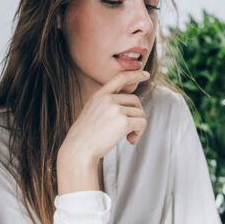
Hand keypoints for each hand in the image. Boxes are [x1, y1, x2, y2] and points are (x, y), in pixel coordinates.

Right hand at [57, 71, 149, 193]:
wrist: (79, 150)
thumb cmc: (86, 136)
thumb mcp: (92, 112)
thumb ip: (107, 105)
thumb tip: (130, 107)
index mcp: (99, 95)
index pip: (120, 78)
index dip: (134, 74)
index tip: (145, 74)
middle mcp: (108, 99)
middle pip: (135, 101)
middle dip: (136, 114)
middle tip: (130, 130)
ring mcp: (116, 109)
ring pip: (140, 113)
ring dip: (138, 127)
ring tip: (128, 137)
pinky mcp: (123, 122)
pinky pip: (142, 123)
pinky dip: (140, 133)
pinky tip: (130, 140)